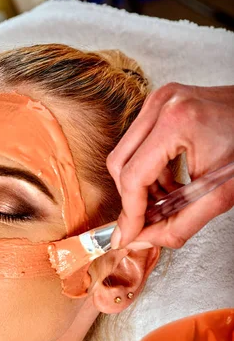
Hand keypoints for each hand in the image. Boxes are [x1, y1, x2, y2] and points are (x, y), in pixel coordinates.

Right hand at [107, 83, 233, 248]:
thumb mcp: (220, 195)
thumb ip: (178, 224)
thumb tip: (142, 239)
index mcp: (177, 122)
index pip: (134, 177)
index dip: (130, 213)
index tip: (128, 235)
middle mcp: (162, 105)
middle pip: (120, 164)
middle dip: (133, 199)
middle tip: (151, 220)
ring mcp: (159, 100)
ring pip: (124, 155)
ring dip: (141, 186)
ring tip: (168, 201)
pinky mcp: (160, 104)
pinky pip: (137, 144)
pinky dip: (149, 171)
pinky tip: (170, 184)